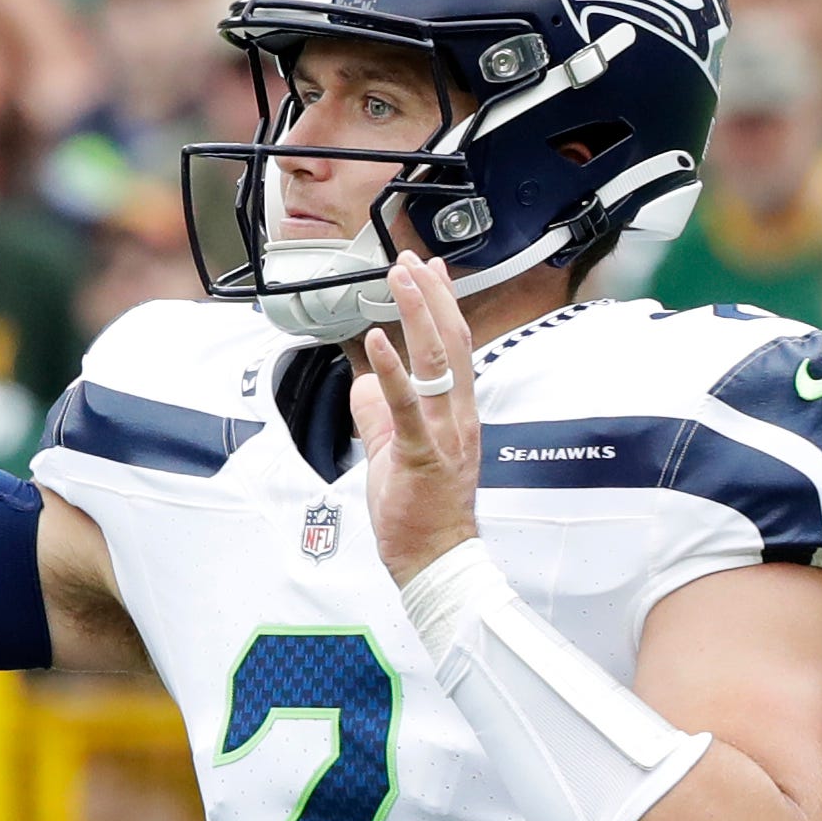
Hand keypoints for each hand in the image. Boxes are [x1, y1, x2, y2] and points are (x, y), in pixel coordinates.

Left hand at [359, 254, 481, 584]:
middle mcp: (458, 417)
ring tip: (400, 280)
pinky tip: (376, 343)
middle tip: (410, 261)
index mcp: (456, 414)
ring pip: (436, 364)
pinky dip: (391, 373)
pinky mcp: (421, 457)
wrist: (437, 559)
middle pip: (450, 343)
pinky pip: (408, 409)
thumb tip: (363, 383)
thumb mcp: (394, 451)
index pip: (454, 348)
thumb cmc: (420, 511)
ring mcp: (444, 435)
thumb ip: (380, 415)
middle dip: (431, 297)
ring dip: (417, 316)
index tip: (431, 271)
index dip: (443, 306)